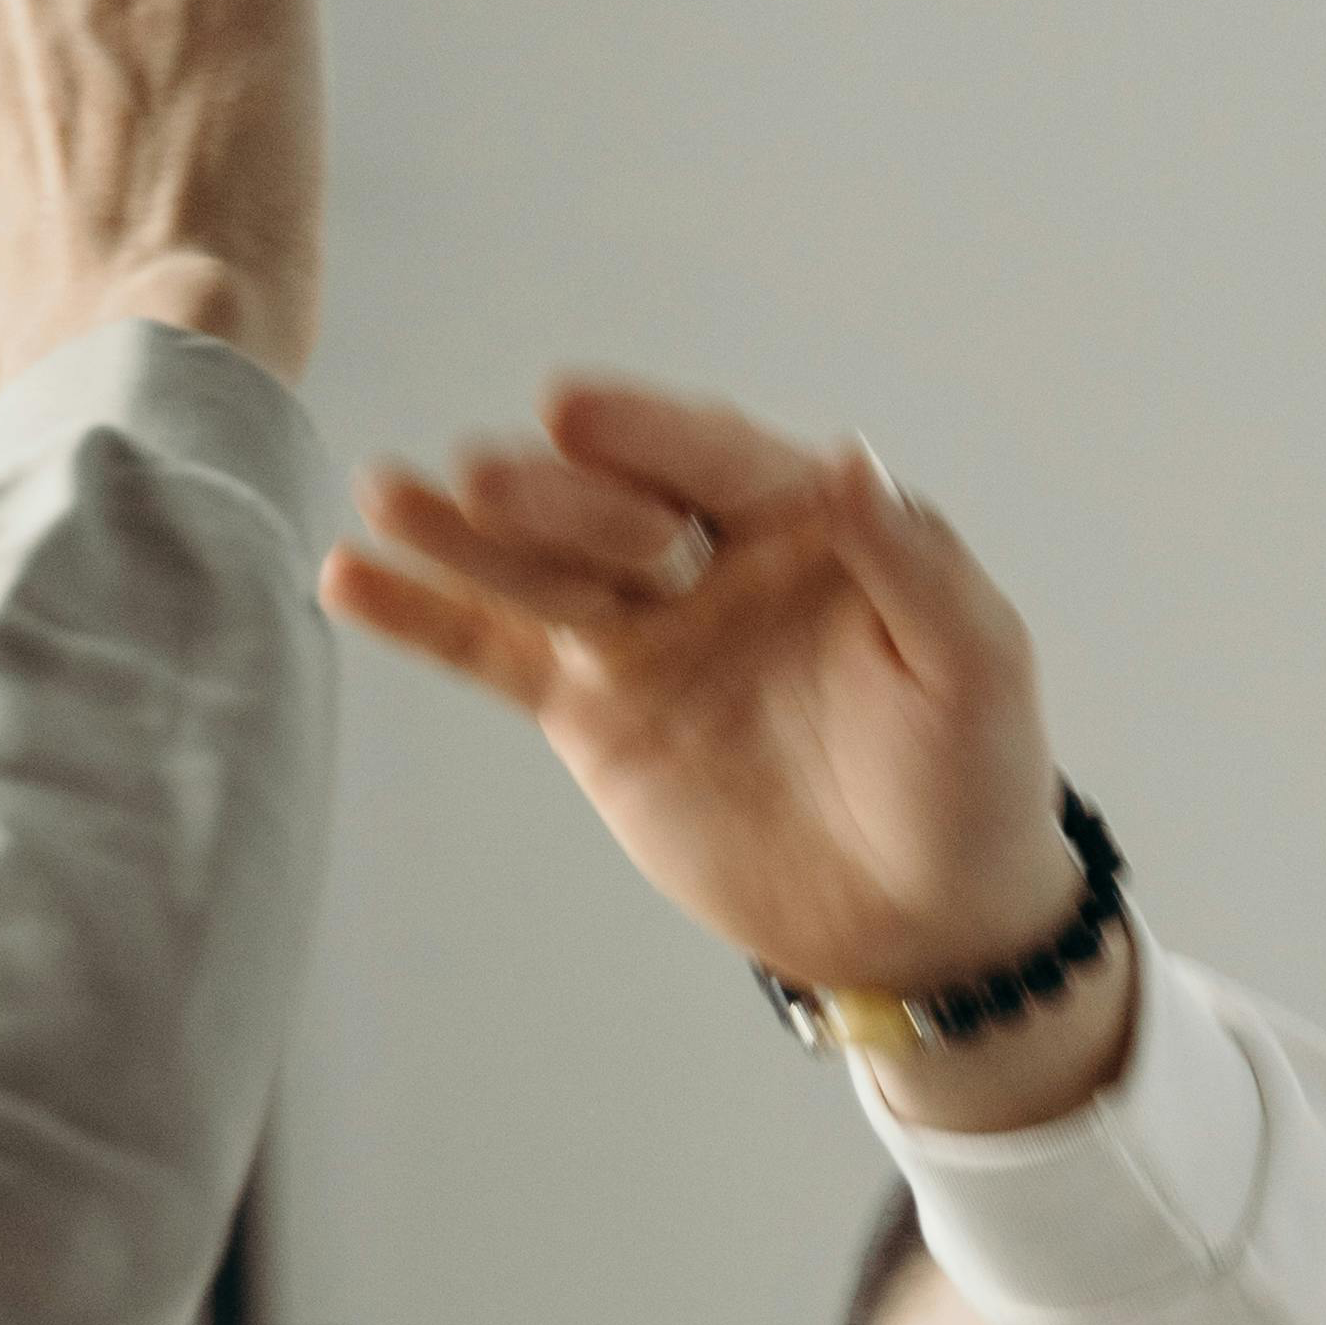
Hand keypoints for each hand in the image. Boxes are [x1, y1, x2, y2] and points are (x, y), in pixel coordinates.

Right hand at [321, 379, 1135, 1130]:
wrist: (926, 917)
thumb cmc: (975, 777)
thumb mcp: (973, 664)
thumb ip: (914, 564)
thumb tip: (853, 459)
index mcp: (808, 525)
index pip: (717, 461)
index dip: (647, 435)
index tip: (570, 406)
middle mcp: (710, 560)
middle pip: (612, 511)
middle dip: (549, 494)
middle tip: (481, 478)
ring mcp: (642, 634)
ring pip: (539, 570)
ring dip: (459, 533)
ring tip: (383, 493)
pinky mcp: (593, 711)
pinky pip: (497, 655)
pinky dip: (425, 621)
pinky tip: (350, 578)